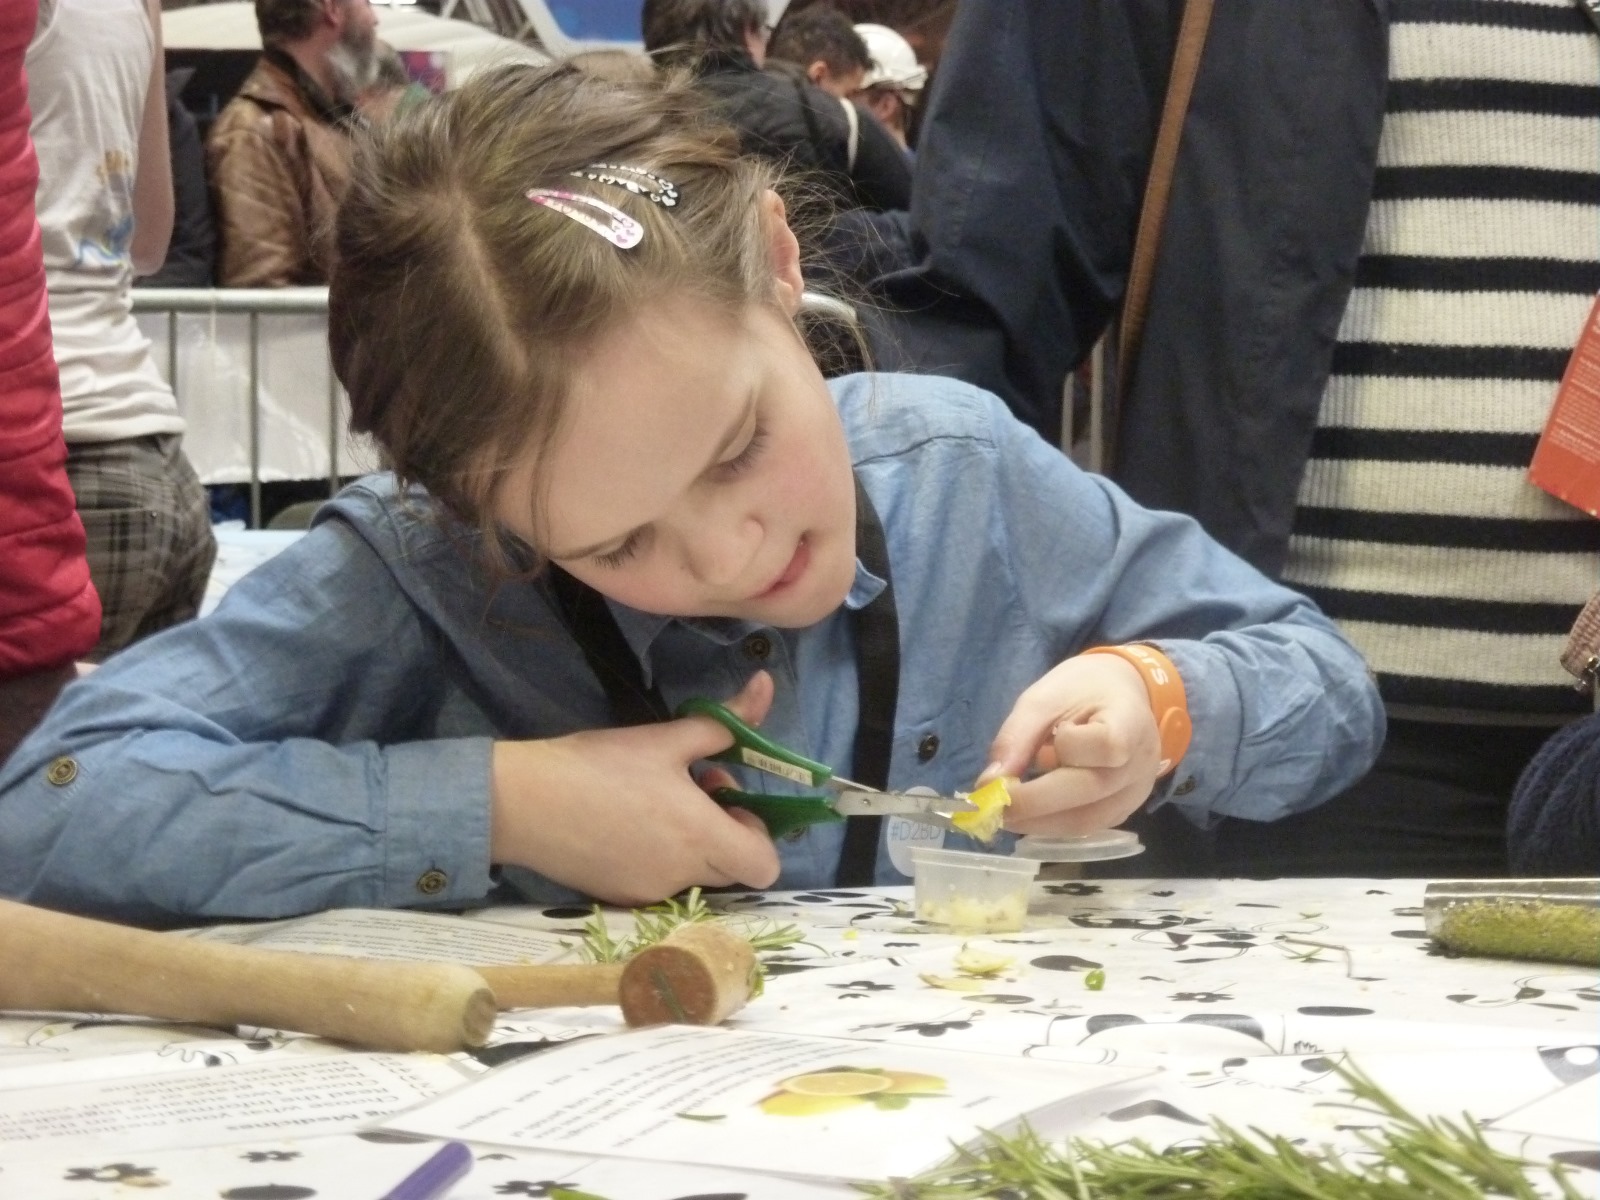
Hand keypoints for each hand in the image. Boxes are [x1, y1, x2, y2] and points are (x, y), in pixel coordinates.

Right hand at [490, 672, 781, 904]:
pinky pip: (660, 881)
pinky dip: (658, 857)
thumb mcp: (665, 738)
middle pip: (733, 869)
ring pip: (695, 874)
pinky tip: (624, 824)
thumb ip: (725, 721)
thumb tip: (767, 685)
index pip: (765, 865)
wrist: (523, 803)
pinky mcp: (621, 897)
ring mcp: (650, 892)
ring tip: (653, 803)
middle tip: (693, 794)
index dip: (758, 833)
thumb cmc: (599, 765)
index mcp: (700, 837)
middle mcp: (682, 875)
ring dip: (691, 843)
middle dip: (725, 833)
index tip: (729, 801)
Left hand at [981, 654, 1161, 836]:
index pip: (1107, 746)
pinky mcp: (1122, 811)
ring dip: (1038, 822)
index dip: (1070, 748)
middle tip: (991, 803)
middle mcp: (1140, 766)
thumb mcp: (1045, 697)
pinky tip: (1027, 814)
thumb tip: (989, 782)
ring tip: (1003, 812)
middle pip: (1089, 792)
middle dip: (1033, 803)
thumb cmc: (1082, 690)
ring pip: (1085, 821)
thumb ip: (1017, 736)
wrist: (1121, 698)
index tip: (1045, 741)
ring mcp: (1135, 794)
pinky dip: (1051, 824)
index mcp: (1131, 724)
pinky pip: (1086, 826)